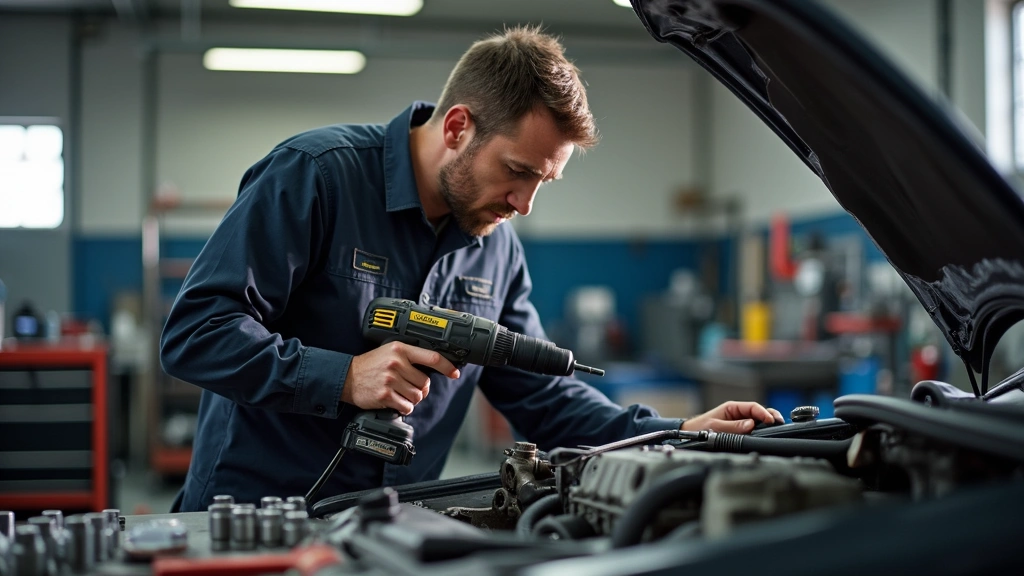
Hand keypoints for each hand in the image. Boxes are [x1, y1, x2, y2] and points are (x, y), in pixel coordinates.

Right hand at [342, 342, 460, 414]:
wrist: (346, 377)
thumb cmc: (370, 365)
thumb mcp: (390, 352)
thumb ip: (410, 357)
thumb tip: (433, 369)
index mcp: (400, 349)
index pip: (432, 357)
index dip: (447, 367)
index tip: (455, 373)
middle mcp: (396, 363)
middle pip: (425, 382)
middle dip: (420, 389)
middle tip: (409, 387)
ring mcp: (390, 379)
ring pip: (417, 396)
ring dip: (412, 399)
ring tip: (400, 393)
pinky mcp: (385, 395)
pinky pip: (407, 406)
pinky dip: (404, 407)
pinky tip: (395, 401)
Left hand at [681, 401, 784, 434]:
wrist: (690, 435)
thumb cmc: (700, 428)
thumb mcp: (715, 427)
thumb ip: (733, 426)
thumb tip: (750, 425)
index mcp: (732, 408)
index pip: (752, 407)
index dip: (763, 413)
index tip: (771, 420)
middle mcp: (738, 414)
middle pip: (759, 412)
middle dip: (770, 416)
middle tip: (780, 423)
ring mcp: (740, 422)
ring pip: (758, 421)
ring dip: (767, 424)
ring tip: (777, 428)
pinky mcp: (740, 431)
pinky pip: (753, 429)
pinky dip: (762, 431)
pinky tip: (768, 434)